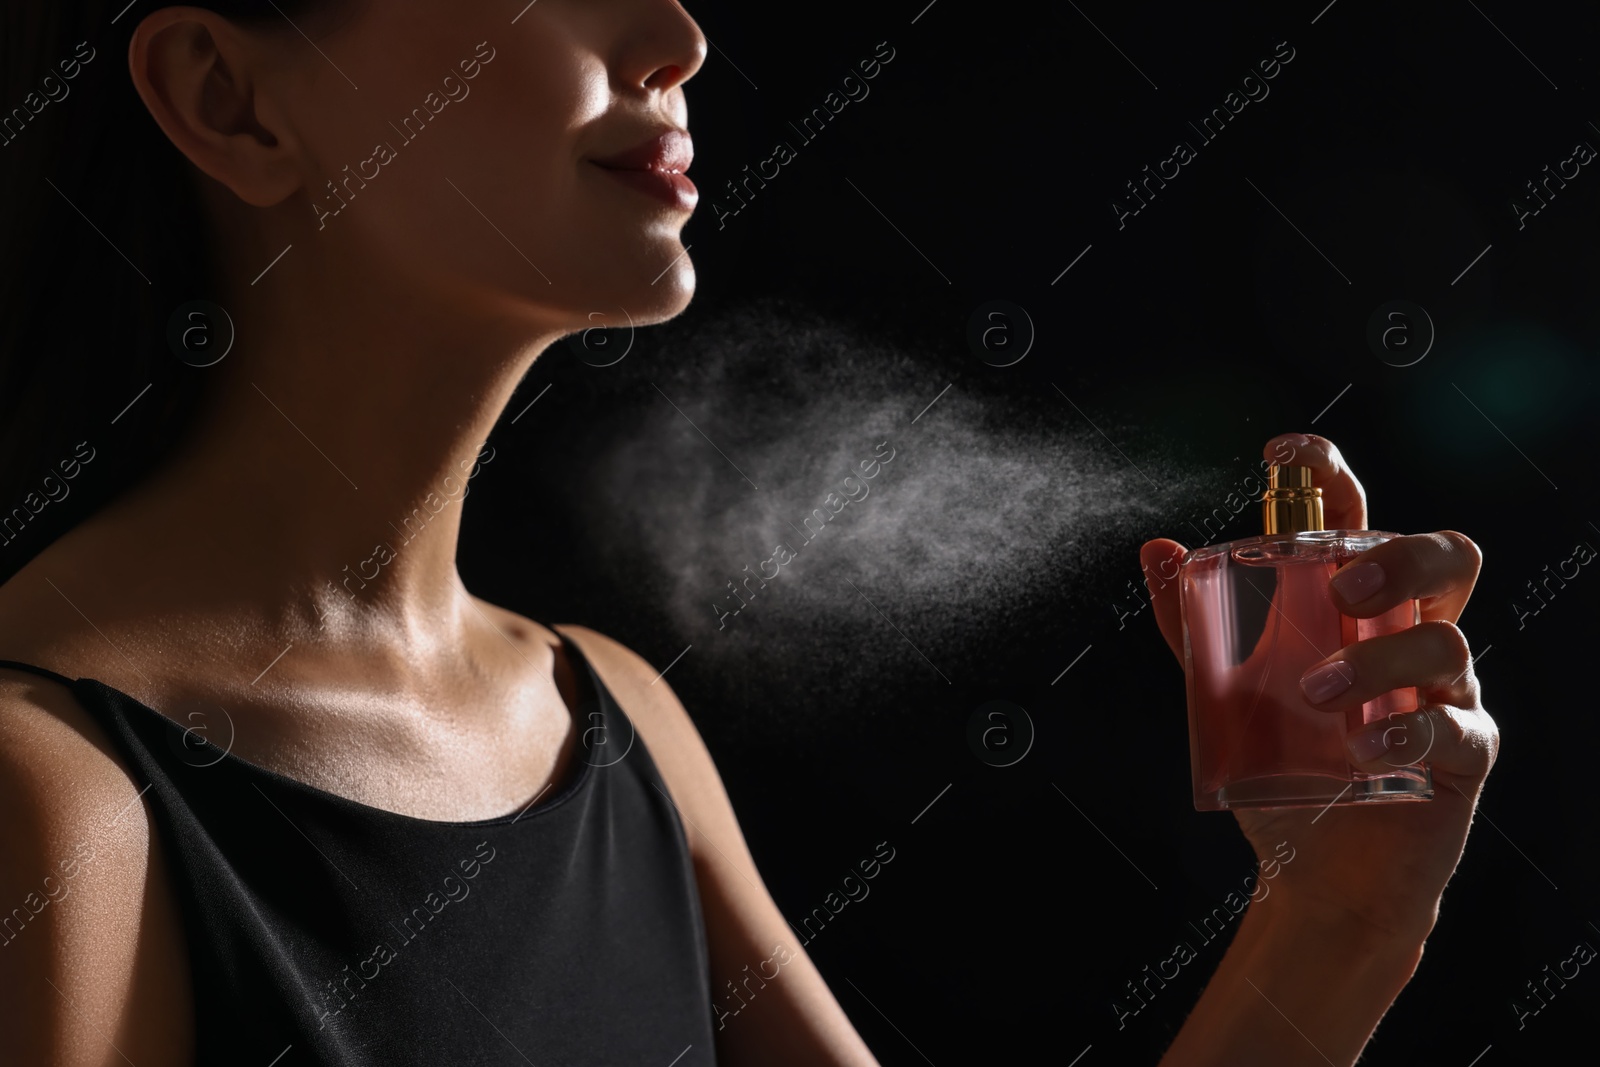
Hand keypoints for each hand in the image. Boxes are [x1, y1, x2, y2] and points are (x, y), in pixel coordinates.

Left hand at [1138, 432, 1498, 946]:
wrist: (1318, 874)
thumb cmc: (1285, 768)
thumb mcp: (1226, 692)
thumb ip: (1194, 627)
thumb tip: (1153, 549)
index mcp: (1354, 607)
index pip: (1357, 520)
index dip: (1332, 474)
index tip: (1286, 453)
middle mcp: (1406, 635)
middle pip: (1442, 556)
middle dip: (1396, 556)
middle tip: (1341, 588)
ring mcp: (1442, 693)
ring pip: (1446, 639)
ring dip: (1376, 661)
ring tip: (1318, 697)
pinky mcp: (1463, 755)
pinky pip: (1456, 726)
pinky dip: (1405, 731)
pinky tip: (1360, 750)